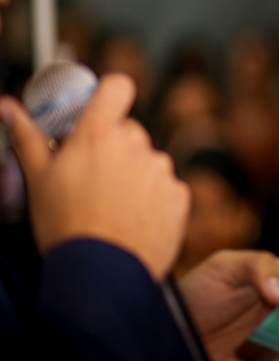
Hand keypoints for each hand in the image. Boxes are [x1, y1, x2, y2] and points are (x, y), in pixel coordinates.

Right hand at [2, 74, 188, 279]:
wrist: (102, 273)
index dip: (109, 95)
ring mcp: (162, 170)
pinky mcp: (180, 195)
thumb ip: (27, 137)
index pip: (118, 86)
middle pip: (129, 131)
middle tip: (93, 178)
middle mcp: (137, 145)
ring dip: (135, 175)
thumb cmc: (65, 226)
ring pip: (149, 161)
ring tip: (112, 206)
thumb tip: (8, 107)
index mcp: (100, 134)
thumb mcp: (38, 179)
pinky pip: (167, 188)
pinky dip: (154, 199)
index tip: (99, 112)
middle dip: (114, 148)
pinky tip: (133, 219)